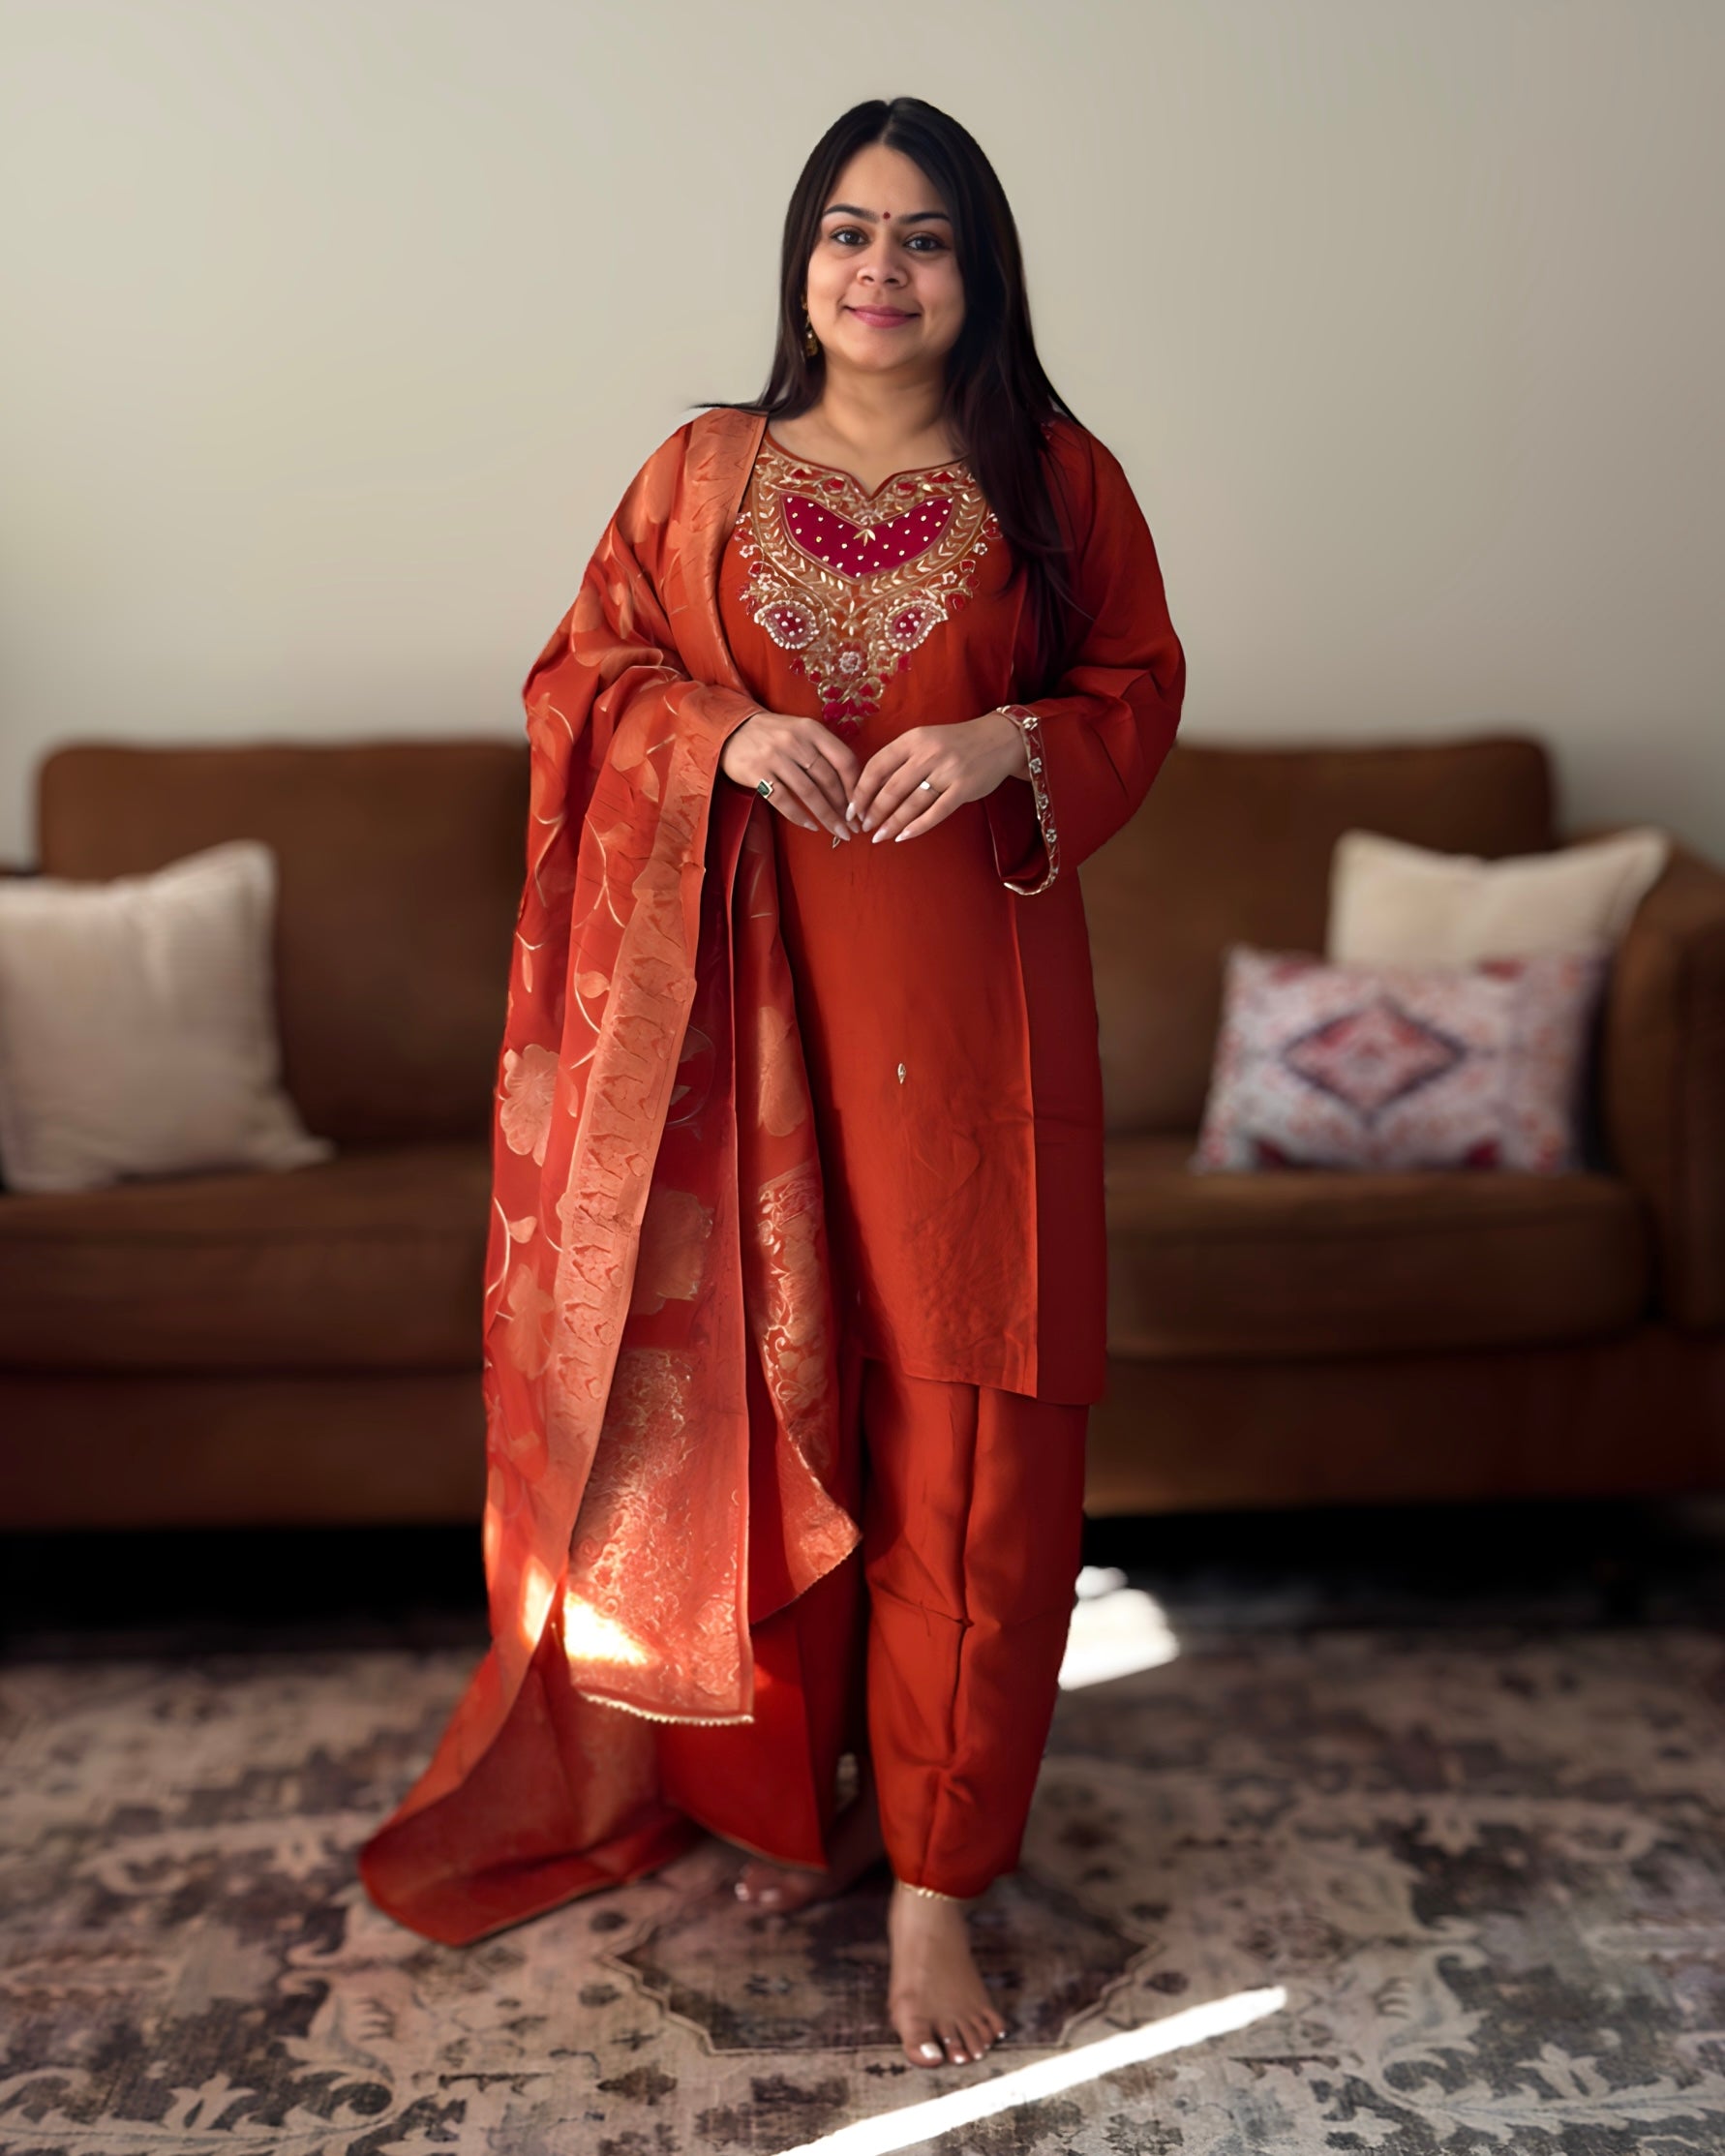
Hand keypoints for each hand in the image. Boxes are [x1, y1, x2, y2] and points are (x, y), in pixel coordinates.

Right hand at [719, 710, 861, 840]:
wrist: (732, 729)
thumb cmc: (775, 736)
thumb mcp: (801, 732)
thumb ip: (824, 751)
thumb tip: (851, 787)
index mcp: (811, 729)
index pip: (843, 759)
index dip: (855, 786)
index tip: (861, 807)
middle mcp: (795, 741)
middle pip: (828, 779)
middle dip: (844, 808)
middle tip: (853, 827)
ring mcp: (775, 757)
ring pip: (809, 793)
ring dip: (827, 816)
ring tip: (839, 832)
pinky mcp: (757, 772)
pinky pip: (783, 800)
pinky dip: (799, 816)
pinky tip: (811, 826)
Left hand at [847, 713, 1029, 843]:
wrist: (999, 739)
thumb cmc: (955, 743)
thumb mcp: (925, 739)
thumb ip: (901, 759)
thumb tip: (869, 789)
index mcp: (913, 739)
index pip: (877, 765)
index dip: (861, 790)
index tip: (852, 807)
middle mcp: (928, 753)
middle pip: (891, 788)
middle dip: (874, 811)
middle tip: (865, 826)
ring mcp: (947, 771)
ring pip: (911, 803)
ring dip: (892, 823)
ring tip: (879, 836)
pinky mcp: (963, 788)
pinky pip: (936, 812)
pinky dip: (917, 827)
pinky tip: (903, 836)